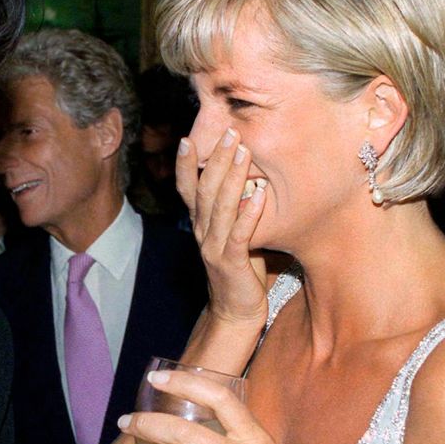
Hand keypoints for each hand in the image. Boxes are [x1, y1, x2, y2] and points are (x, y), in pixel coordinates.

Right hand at [175, 130, 269, 330]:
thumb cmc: (241, 268)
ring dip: (232, 178)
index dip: (184, 164)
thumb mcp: (233, 233)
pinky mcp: (231, 263)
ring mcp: (214, 248)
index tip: (187, 137)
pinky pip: (239, 235)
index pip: (187, 189)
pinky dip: (249, 214)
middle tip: (229, 132)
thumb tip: (254, 176)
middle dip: (216, 159)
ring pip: (220, 208)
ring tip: (243, 153)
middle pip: (205, 190)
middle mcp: (202, 232)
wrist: (236, 311)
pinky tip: (259, 195)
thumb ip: (238, 208)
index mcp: (200, 224)